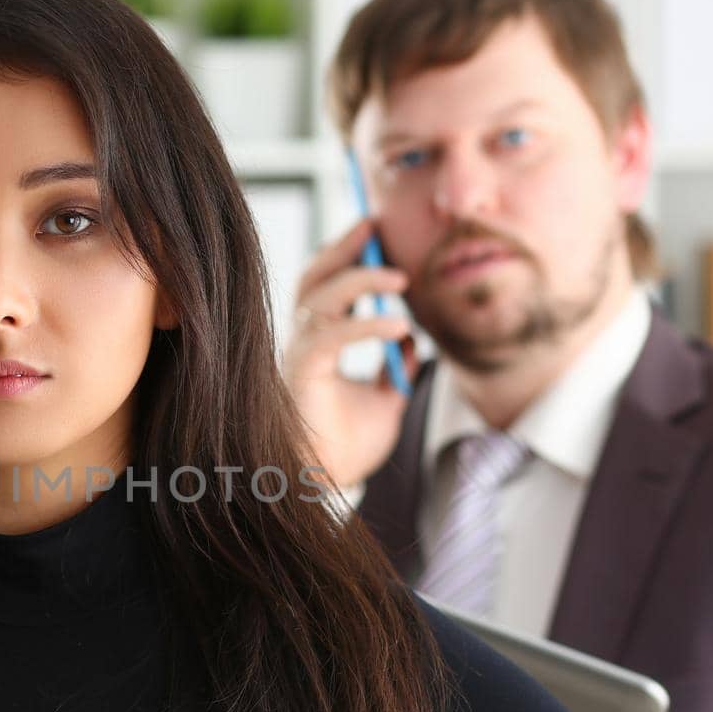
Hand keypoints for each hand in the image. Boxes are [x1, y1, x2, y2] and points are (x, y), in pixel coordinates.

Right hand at [283, 219, 418, 488]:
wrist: (324, 487)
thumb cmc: (346, 449)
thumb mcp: (386, 403)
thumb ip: (396, 370)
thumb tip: (412, 343)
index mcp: (319, 344)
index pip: (330, 286)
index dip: (350, 256)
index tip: (376, 231)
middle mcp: (304, 342)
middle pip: (316, 277)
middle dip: (344, 247)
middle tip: (374, 223)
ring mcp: (300, 354)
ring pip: (320, 297)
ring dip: (360, 280)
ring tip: (400, 279)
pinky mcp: (304, 373)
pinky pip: (334, 336)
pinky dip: (367, 326)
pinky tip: (398, 326)